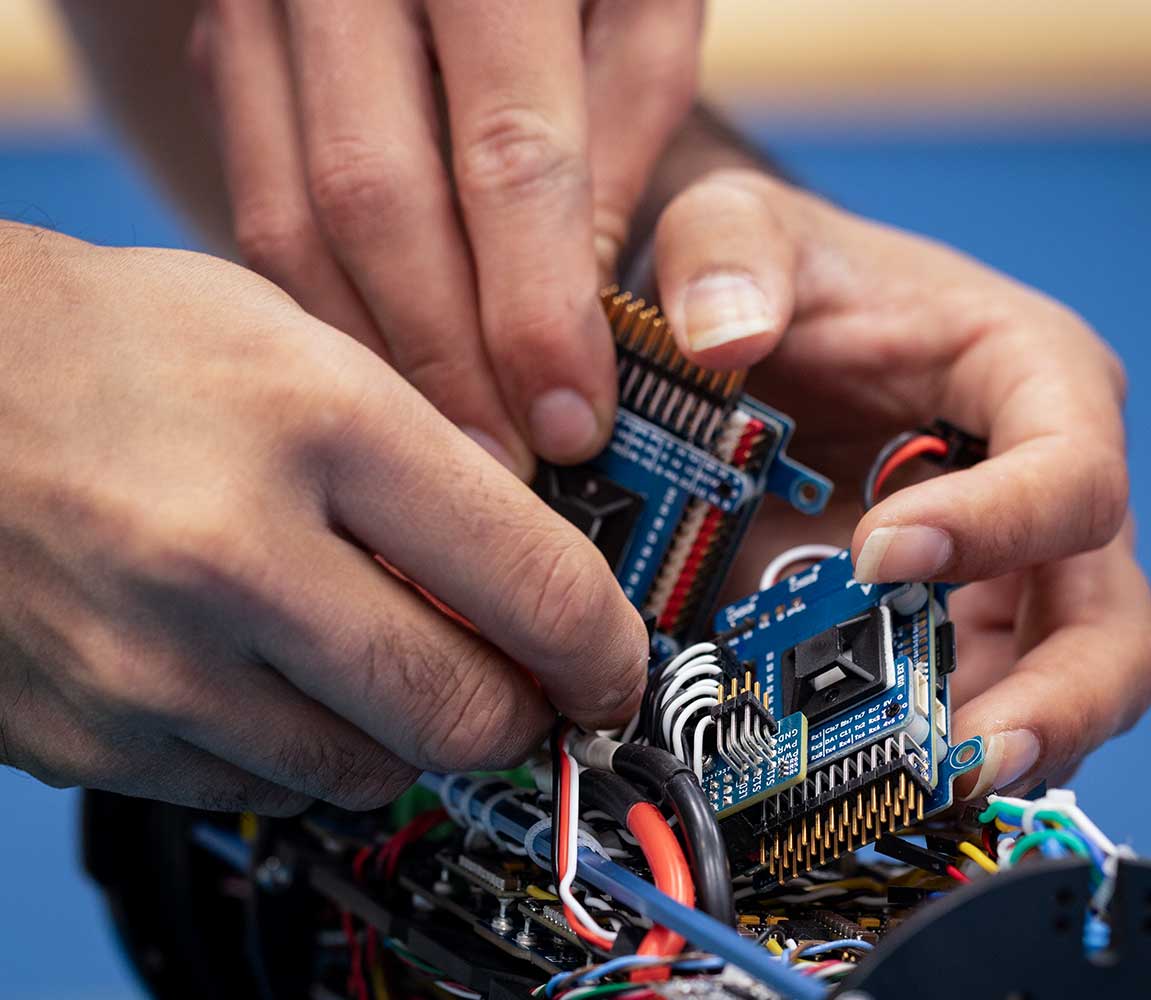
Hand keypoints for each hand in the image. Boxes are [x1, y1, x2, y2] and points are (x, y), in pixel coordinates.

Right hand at [0, 226, 645, 813]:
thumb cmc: (117, 348)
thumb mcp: (301, 345)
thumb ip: (428, 463)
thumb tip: (535, 579)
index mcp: (317, 421)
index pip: (537, 583)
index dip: (605, 648)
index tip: (613, 666)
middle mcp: (235, 553)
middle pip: (466, 712)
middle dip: (519, 710)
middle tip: (518, 683)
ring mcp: (153, 663)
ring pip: (370, 771)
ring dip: (405, 730)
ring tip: (371, 653)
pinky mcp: (93, 738)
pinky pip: (263, 791)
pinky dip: (301, 748)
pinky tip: (270, 672)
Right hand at [188, 0, 702, 475]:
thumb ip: (628, 126)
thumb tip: (585, 305)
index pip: (511, 157)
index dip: (537, 309)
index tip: (571, 424)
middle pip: (377, 201)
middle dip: (443, 356)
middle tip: (497, 472)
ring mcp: (268, 2)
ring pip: (291, 214)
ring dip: (367, 352)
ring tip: (436, 454)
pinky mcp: (232, 42)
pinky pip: (252, 197)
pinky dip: (313, 303)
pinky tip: (371, 373)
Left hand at [649, 172, 1150, 796]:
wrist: (765, 330)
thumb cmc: (782, 278)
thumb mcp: (739, 228)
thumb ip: (724, 254)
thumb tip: (723, 337)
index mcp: (1034, 378)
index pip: (1072, 469)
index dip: (998, 526)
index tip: (881, 557)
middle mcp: (1045, 483)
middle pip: (1108, 617)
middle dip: (1056, 699)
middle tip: (965, 753)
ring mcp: (1008, 567)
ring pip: (1060, 687)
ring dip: (997, 747)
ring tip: (917, 790)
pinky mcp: (953, 623)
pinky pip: (972, 705)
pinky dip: (930, 749)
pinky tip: (866, 772)